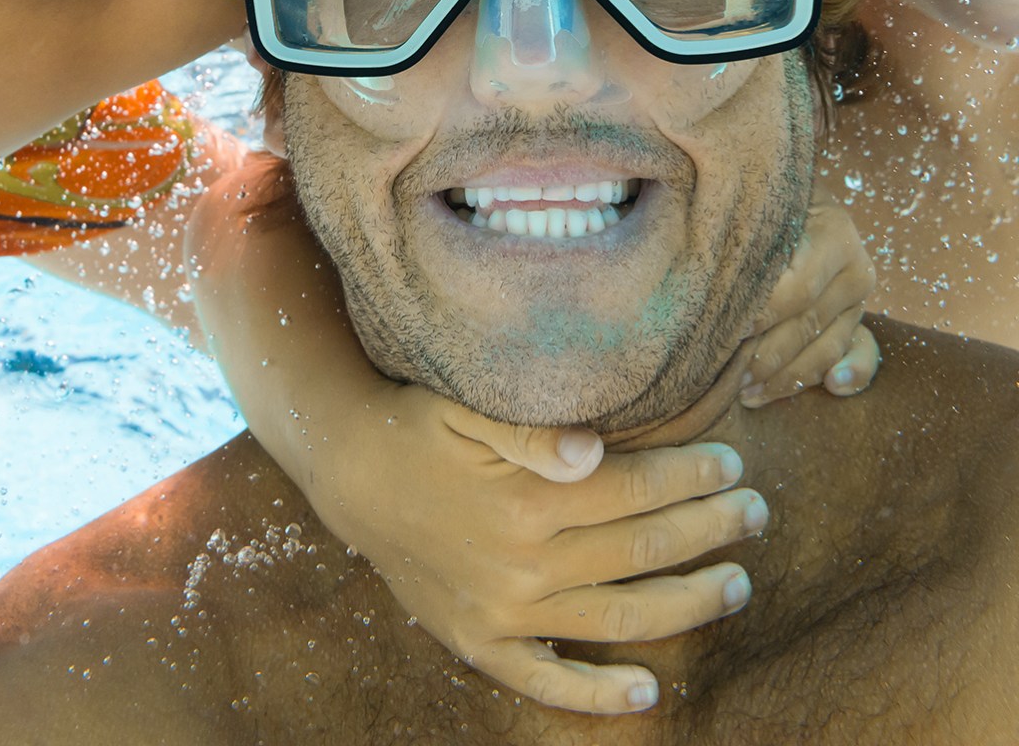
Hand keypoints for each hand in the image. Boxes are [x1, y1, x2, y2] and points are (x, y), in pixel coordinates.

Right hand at [313, 382, 766, 714]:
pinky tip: (648, 692)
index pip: (636, 490)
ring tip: (736, 584)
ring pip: (618, 619)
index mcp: (527, 500)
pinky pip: (548, 682)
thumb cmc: (417, 425)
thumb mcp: (467, 408)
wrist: (349, 473)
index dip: (691, 475)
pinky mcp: (480, 644)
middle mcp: (523, 565)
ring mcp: (503, 614)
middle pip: (640, 551)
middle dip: (709, 530)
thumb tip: (595, 451)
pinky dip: (599, 695)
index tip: (733, 462)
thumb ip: (533, 432)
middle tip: (756, 512)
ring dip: (686, 604)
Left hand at [740, 201, 879, 406]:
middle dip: (765, 356)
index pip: (797, 288)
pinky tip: (832, 388)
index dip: (760, 314)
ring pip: (826, 348)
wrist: (789, 202)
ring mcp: (857, 298)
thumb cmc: (757, 204)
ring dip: (786, 378)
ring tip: (745, 393)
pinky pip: (860, 355)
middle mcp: (854, 267)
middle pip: (808, 324)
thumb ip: (737, 230)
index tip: (722, 331)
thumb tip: (706, 262)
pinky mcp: (857, 322)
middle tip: (725, 375)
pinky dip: (850, 375)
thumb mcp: (750, 206)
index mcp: (832, 232)